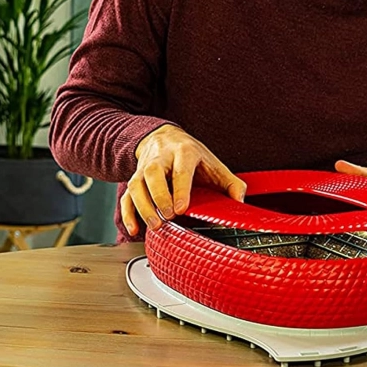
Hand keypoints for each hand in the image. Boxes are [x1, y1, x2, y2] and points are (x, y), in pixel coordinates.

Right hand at [121, 124, 245, 235]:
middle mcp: (161, 158)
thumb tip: (240, 200)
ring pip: (136, 185)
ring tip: (155, 225)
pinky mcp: (134, 179)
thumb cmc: (191, 155)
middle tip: (168, 216)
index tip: (181, 208)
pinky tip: (134, 228)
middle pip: (153, 174)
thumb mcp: (213, 164)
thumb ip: (230, 182)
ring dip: (143, 207)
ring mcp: (144, 168)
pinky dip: (127, 213)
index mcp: (184, 152)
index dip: (180, 189)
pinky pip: (126, 196)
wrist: (165, 138)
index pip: (181, 170)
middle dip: (159, 196)